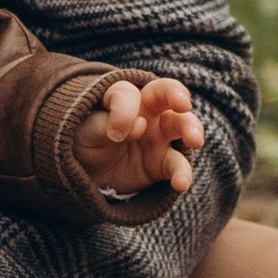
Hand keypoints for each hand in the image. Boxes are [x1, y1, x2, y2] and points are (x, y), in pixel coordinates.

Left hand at [72, 76, 203, 194]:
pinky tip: (181, 184)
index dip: (124, 111)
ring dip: (192, 129)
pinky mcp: (163, 163)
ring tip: (195, 140)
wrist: (85, 174)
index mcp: (123, 97)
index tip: (114, 135)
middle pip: (168, 94)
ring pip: (182, 125)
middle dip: (178, 95)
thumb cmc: (83, 141)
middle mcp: (147, 111)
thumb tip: (140, 125)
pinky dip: (182, 174)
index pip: (128, 94)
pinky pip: (177, 165)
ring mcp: (158, 137)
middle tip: (183, 105)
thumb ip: (105, 123)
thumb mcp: (83, 131)